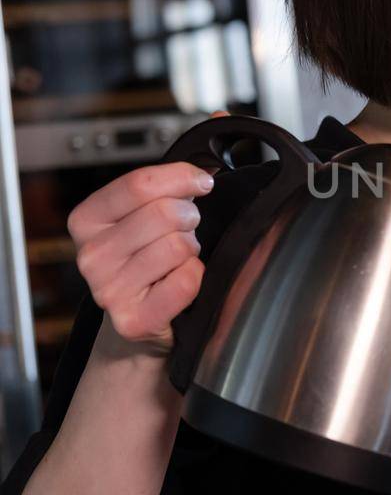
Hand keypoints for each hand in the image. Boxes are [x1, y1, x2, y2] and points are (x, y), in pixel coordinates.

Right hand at [69, 159, 213, 355]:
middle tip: (184, 230)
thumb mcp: (141, 216)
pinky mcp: (133, 319)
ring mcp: (108, 290)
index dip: (180, 177)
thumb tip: (200, 174)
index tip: (200, 181)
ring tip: (177, 259)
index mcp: (86, 221)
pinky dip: (195, 276)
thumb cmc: (143, 260)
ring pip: (177, 246)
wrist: (138, 318)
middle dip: (187, 218)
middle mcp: (91, 256)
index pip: (139, 184)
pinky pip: (186, 280)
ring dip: (190, 249)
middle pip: (162, 213)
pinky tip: (178, 281)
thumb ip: (163, 189)